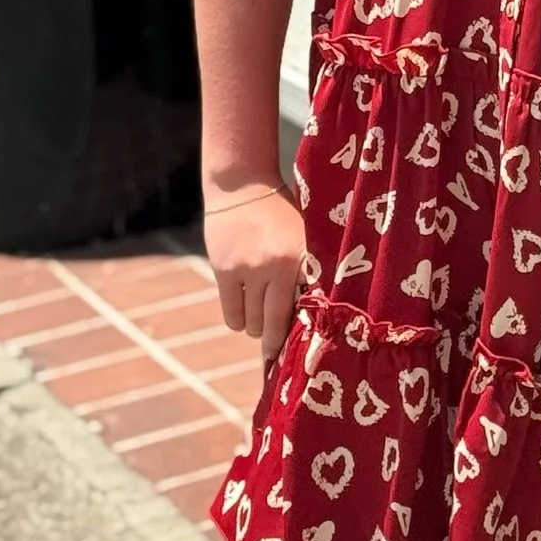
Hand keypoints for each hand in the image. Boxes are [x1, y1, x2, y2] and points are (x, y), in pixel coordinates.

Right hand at [205, 188, 305, 362]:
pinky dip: (238, 320)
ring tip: (261, 320)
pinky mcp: (225, 271)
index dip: (306, 334)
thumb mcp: (304, 237)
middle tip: (278, 352)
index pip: (308, 308)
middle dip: (278, 342)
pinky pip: (232, 313)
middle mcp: (278, 266)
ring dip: (257, 327)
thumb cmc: (281, 214)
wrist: (242, 185)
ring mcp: (249, 269)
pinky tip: (243, 316)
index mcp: (304, 257)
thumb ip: (308, 270)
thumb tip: (315, 315)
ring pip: (253, 322)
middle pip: (277, 323)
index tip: (305, 355)